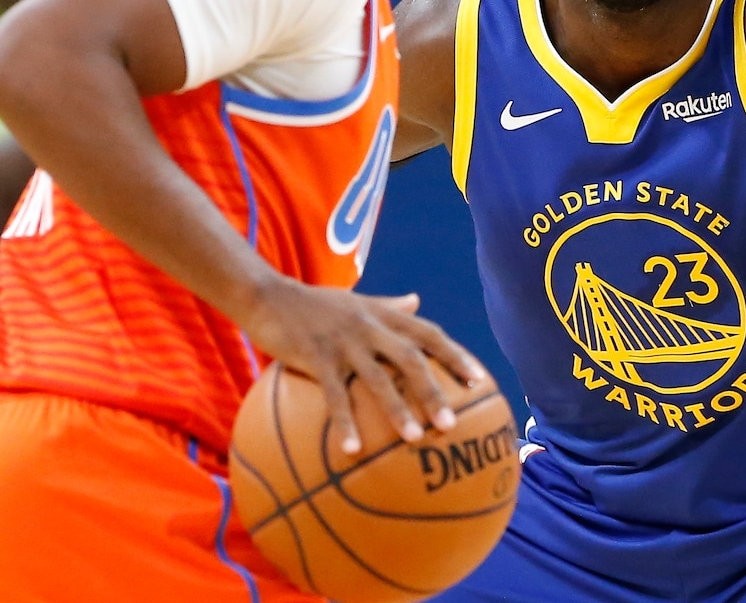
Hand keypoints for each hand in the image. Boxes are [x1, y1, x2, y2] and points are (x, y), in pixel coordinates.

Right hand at [239, 279, 486, 454]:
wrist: (267, 295)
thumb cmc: (314, 303)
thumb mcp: (356, 301)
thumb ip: (389, 305)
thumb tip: (418, 301)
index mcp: (382, 316)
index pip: (428, 333)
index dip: (454, 355)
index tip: (478, 381)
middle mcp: (369, 327)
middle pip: (411, 358)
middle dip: (434, 390)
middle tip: (451, 423)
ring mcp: (343, 342)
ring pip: (377, 377)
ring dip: (397, 409)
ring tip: (413, 439)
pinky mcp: (316, 356)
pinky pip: (334, 395)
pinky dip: (345, 422)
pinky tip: (352, 450)